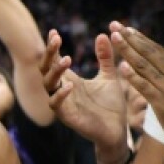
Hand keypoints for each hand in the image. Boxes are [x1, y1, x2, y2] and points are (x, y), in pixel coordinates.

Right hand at [43, 29, 128, 152]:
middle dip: (49, 54)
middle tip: (56, 40)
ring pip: (48, 85)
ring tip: (67, 59)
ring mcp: (63, 104)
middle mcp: (62, 90)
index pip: (54, 60)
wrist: (117, 131)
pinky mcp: (67, 117)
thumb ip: (105, 57)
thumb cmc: (111, 106)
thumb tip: (102, 34)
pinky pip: (56, 105)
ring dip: (55, 71)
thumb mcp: (109, 76)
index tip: (54, 32)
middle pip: (46, 69)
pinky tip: (70, 85)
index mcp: (70, 80)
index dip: (52, 47)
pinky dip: (61, 94)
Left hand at [110, 21, 163, 140]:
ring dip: (128, 51)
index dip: (140, 38)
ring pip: (145, 66)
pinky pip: (145, 87)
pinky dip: (133, 76)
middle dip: (131, 38)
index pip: (158, 50)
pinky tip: (121, 67)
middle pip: (150, 53)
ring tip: (115, 38)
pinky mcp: (163, 104)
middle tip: (115, 25)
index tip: (126, 28)